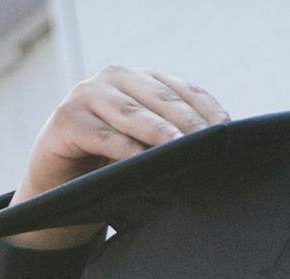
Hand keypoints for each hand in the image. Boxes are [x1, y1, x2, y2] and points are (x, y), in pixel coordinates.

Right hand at [9, 67, 229, 250]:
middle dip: (191, 124)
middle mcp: (115, 77)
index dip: (209, 111)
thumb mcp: (147, 148)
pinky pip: (104, 136)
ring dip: (162, 133)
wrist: (58, 190)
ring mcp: (88, 94)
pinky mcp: (66, 119)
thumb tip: (221, 149)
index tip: (232, 134)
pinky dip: (126, 150)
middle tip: (214, 146)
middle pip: (163, 99)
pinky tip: (145, 164)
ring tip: (187, 150)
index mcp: (142, 79)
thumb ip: (174, 138)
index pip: (185, 90)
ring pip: (134, 114)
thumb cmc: (111, 167)